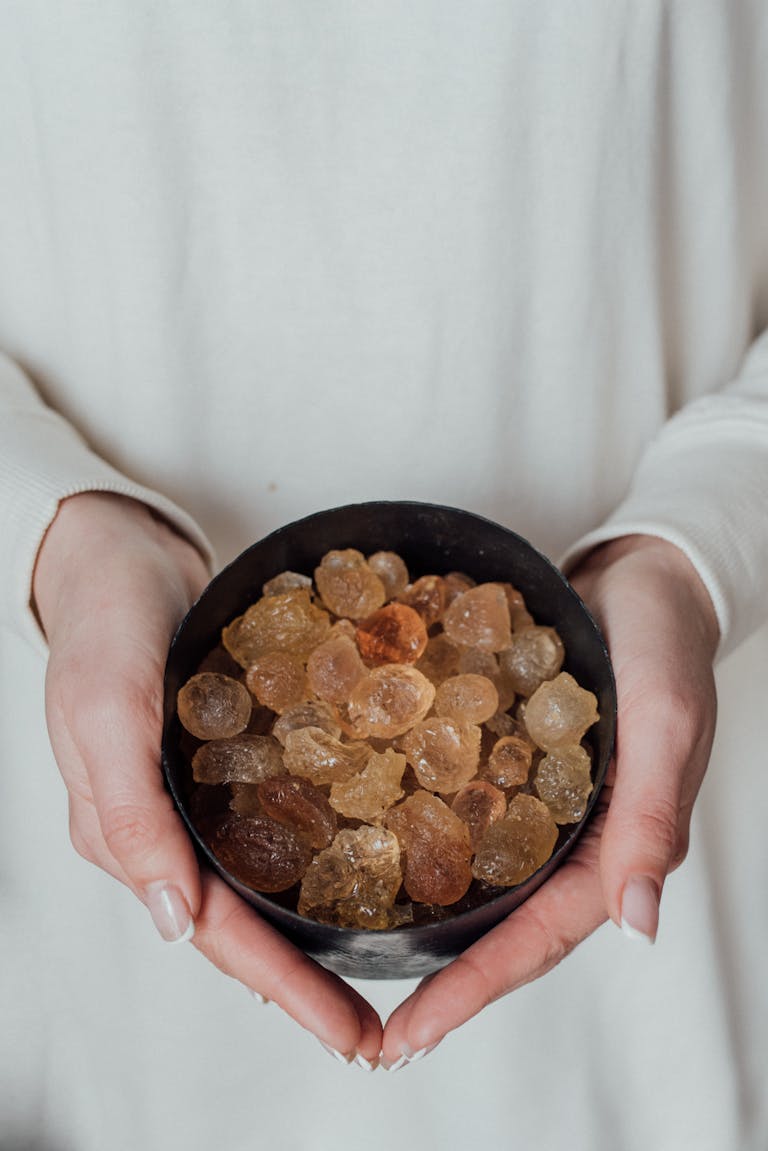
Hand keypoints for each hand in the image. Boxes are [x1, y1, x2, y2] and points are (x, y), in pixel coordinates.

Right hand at [34, 493, 381, 1066]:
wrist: (117, 557)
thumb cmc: (100, 627)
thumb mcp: (103, 710)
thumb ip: (128, 814)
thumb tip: (173, 923)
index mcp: (128, 833)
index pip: (215, 933)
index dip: (284, 988)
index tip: (354, 1036)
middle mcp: (165, 829)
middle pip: (243, 924)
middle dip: (308, 981)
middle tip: (382, 1029)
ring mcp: (194, 797)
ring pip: (258, 883)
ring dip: (314, 928)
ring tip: (379, 964)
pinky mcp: (224, 760)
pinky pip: (270, 823)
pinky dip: (312, 855)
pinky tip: (361, 863)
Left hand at [381, 534, 718, 1067]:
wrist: (640, 573)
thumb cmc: (665, 641)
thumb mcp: (666, 721)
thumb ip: (653, 816)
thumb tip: (640, 927)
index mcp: (612, 844)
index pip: (537, 937)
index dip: (474, 989)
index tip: (406, 1036)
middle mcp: (567, 833)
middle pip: (498, 921)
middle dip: (439, 974)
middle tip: (367, 1024)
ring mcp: (533, 797)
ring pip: (475, 873)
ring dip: (422, 914)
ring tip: (352, 947)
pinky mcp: (504, 755)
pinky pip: (459, 804)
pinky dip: (416, 828)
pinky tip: (363, 834)